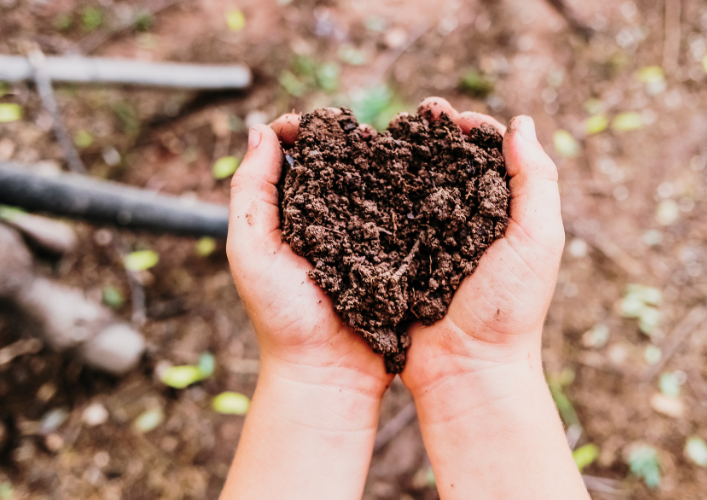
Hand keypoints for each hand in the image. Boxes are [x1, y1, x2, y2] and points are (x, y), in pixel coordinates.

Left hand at [226, 118, 393, 397]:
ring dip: (382, 163)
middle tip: (362, 129)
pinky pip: (402, 216)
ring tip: (395, 146)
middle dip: (347, 140)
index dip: (300, 131)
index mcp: (287, 214)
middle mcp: (325, 218)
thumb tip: (259, 129)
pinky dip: (408, 195)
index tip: (317, 122)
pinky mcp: (393, 253)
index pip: (291, 157)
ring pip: (372, 185)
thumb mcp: (251, 251)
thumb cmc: (283, 316)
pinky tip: (420, 179)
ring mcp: (362, 235)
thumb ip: (251, 192)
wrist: (329, 371)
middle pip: (334, 164)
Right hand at [400, 97, 564, 402]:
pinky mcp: (401, 257)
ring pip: (416, 185)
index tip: (452, 116)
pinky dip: (379, 193)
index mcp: (503, 212)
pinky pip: (389, 217)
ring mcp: (432, 238)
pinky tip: (365, 174)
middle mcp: (467, 220)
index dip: (472, 129)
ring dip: (403, 157)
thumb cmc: (508, 307)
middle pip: (449, 163)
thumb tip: (520, 123)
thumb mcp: (536, 240)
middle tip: (418, 111)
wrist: (466, 368)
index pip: (489, 156)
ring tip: (387, 134)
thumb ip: (536, 181)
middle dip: (433, 134)